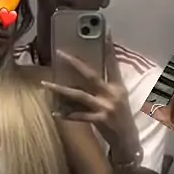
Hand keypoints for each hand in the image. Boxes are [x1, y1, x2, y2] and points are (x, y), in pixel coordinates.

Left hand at [41, 35, 139, 163]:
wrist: (128, 141)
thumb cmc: (120, 118)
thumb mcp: (118, 98)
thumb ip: (104, 87)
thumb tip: (83, 74)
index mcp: (118, 86)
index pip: (112, 63)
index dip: (109, 47)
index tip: (106, 32)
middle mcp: (112, 94)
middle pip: (90, 75)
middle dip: (74, 63)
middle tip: (60, 53)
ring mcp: (106, 107)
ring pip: (79, 95)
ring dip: (60, 90)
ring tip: (45, 84)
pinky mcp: (100, 120)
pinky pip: (79, 115)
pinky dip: (66, 114)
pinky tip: (55, 113)